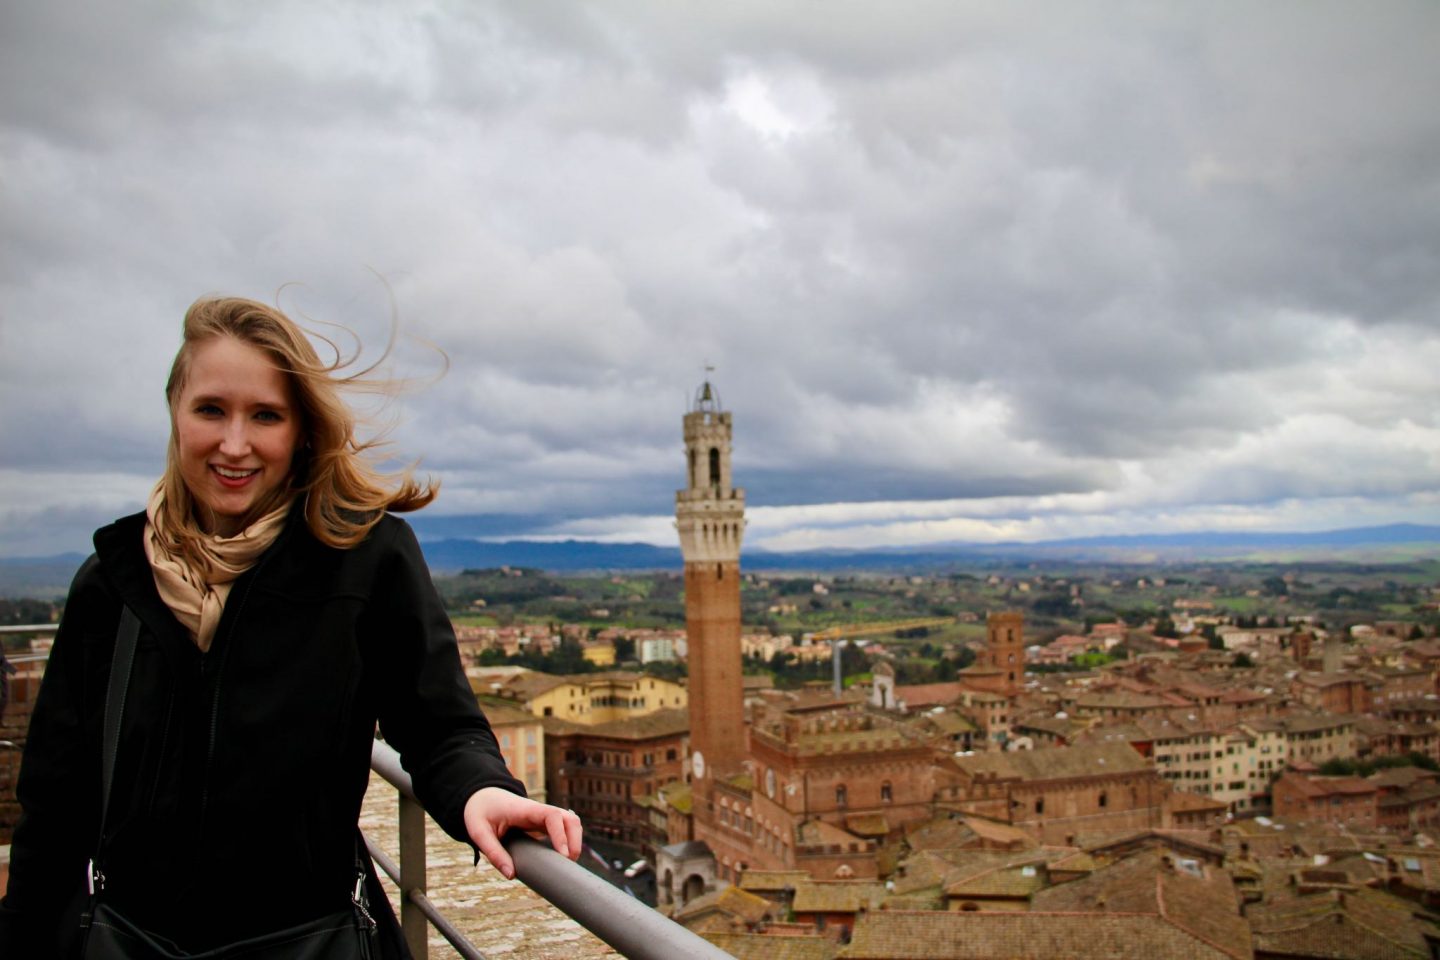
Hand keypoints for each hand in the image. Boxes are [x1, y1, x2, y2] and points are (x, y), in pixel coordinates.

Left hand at [463, 787, 582, 879]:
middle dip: (575, 840)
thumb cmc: (480, 812)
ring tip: (567, 863)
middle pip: (569, 818)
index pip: (552, 816)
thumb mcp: (479, 832)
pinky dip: (568, 841)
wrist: (482, 797)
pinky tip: (562, 858)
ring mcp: (543, 816)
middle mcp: (539, 811)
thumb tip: (511, 875)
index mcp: (525, 810)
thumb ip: (494, 853)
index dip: (561, 834)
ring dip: (575, 841)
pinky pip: (563, 829)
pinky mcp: (543, 823)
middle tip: (569, 863)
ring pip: (570, 822)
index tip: (563, 855)